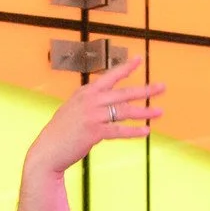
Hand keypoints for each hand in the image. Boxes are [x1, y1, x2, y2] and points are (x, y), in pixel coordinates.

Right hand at [23, 58, 162, 177]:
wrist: (47, 151)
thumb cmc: (61, 132)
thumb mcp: (73, 110)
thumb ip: (90, 103)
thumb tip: (109, 104)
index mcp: (85, 92)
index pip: (109, 76)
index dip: (126, 68)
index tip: (139, 60)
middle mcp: (90, 100)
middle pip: (123, 93)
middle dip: (145, 90)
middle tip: (162, 87)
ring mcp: (92, 115)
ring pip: (125, 111)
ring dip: (144, 112)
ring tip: (160, 112)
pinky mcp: (94, 132)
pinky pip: (119, 131)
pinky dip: (134, 131)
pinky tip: (146, 131)